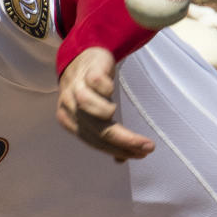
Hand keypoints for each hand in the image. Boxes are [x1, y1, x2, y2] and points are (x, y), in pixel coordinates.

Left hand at [56, 47, 153, 161]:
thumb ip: (105, 134)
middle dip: (123, 140)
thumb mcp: (94, 113)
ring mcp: (76, 87)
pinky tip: (111, 89)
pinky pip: (96, 84)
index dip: (118, 150)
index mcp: (69, 120)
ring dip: (107, 114)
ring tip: (120, 114)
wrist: (81, 56)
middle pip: (96, 129)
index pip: (94, 141)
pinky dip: (105, 89)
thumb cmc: (89, 89)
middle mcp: (69, 106)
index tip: (141, 154)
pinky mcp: (87, 71)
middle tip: (147, 146)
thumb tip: (122, 160)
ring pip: (89, 108)